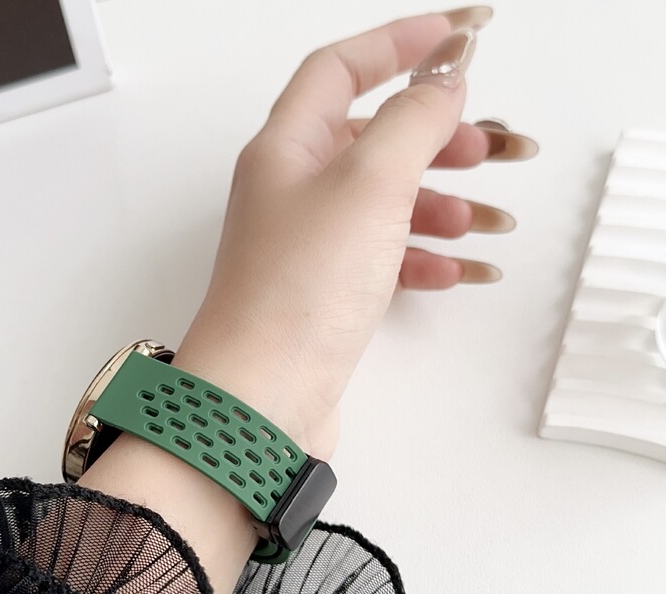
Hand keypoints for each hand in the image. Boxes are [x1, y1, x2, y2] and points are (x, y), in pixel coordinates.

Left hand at [81, 7, 538, 593]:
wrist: (265, 394)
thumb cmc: (299, 289)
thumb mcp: (368, 183)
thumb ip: (412, 120)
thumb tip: (443, 77)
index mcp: (286, 148)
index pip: (339, 70)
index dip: (397, 43)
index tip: (455, 36)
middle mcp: (292, 192)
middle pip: (372, 140)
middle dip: (437, 138)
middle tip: (492, 147)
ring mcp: (309, 247)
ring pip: (386, 204)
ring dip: (442, 205)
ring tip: (490, 220)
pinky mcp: (325, 295)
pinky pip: (384, 259)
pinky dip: (426, 259)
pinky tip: (461, 271)